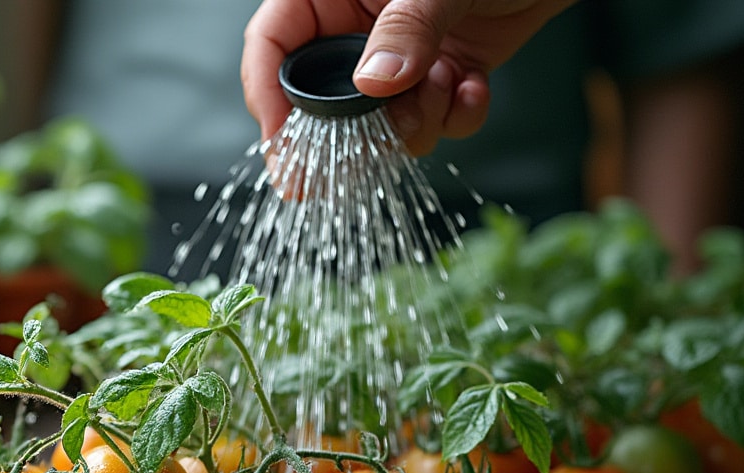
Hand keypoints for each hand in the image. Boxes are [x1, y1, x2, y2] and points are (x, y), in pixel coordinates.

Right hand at [242, 0, 575, 154]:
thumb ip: (406, 28)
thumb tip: (373, 86)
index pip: (273, 45)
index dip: (268, 96)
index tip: (283, 145)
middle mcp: (360, 22)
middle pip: (323, 94)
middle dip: (351, 131)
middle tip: (347, 178)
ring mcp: (403, 48)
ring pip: (381, 116)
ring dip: (413, 124)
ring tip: (442, 93)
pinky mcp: (446, 66)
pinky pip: (433, 114)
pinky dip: (456, 116)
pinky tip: (475, 88)